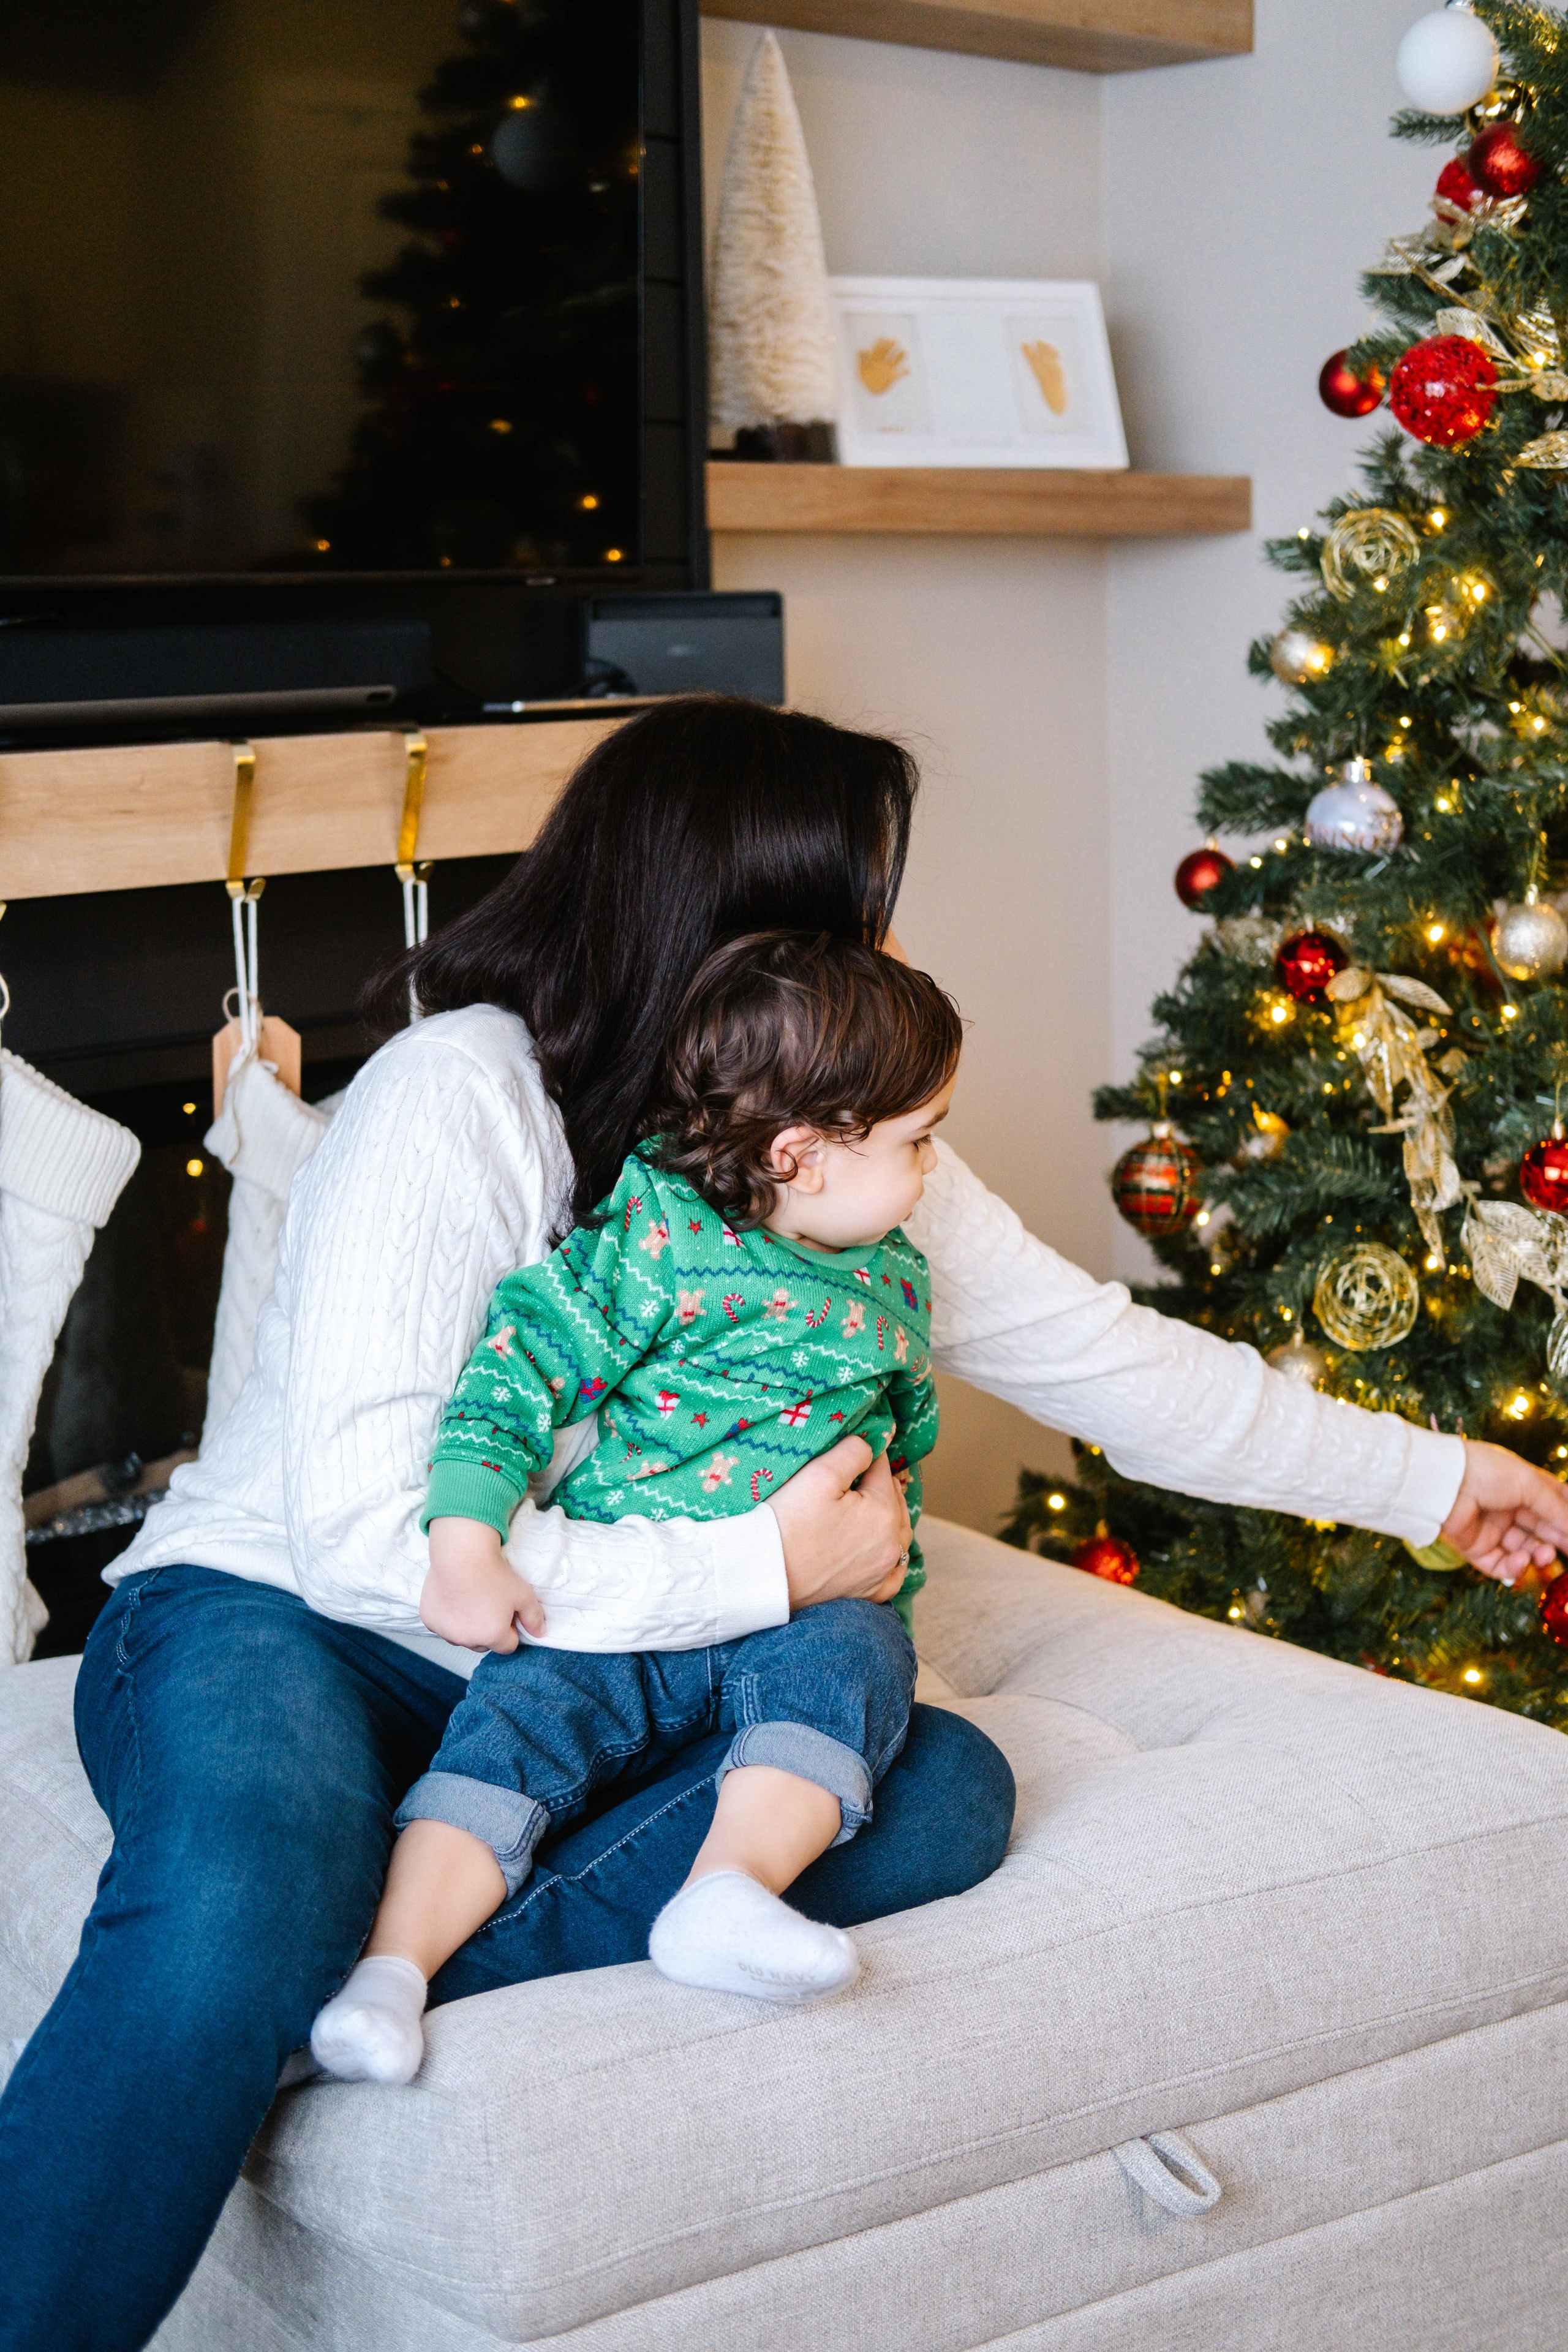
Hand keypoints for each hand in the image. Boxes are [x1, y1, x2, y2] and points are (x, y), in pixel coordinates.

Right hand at [421, 1517, 545, 1649]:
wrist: (461, 1554)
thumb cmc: (493, 1574)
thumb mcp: (523, 1594)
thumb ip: (534, 1617)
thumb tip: (541, 1634)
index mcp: (492, 1637)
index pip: (507, 1646)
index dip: (510, 1629)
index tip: (506, 1612)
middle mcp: (467, 1639)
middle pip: (483, 1644)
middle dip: (487, 1630)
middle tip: (488, 1605)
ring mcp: (446, 1631)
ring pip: (461, 1636)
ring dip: (466, 1626)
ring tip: (470, 1599)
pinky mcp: (430, 1620)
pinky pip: (443, 1626)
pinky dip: (448, 1617)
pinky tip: (454, 1597)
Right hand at [768, 1436, 912, 1610]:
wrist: (765, 1578)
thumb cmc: (788, 1524)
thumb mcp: (819, 1474)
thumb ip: (853, 1451)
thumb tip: (874, 1443)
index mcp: (884, 1513)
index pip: (882, 1470)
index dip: (866, 1456)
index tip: (849, 1453)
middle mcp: (892, 1546)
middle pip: (895, 1501)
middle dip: (879, 1486)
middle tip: (856, 1476)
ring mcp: (883, 1573)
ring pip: (900, 1535)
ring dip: (890, 1516)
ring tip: (870, 1504)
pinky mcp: (871, 1594)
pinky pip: (894, 1572)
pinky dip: (891, 1556)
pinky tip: (880, 1547)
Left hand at [1440, 1440, 1567, 1583]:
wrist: (1445, 1483)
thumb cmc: (1488, 1472)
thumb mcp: (1531, 1485)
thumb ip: (1558, 1509)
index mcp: (1522, 1487)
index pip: (1553, 1505)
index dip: (1567, 1520)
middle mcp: (1508, 1509)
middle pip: (1542, 1532)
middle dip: (1558, 1542)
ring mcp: (1492, 1530)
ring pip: (1525, 1551)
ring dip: (1538, 1556)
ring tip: (1543, 1555)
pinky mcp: (1476, 1549)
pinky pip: (1500, 1566)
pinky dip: (1514, 1567)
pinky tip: (1522, 1560)